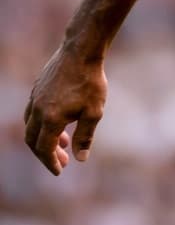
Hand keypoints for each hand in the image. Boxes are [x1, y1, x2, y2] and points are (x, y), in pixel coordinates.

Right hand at [23, 48, 107, 175]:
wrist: (80, 53)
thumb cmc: (91, 82)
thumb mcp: (94, 112)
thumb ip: (85, 136)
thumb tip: (80, 159)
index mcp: (50, 118)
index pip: (44, 148)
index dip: (50, 162)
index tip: (59, 171)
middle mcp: (37, 110)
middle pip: (33, 141)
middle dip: (45, 155)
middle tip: (62, 162)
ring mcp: (34, 99)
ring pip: (30, 127)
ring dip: (44, 139)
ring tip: (64, 143)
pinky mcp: (35, 90)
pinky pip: (32, 114)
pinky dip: (42, 125)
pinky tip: (60, 124)